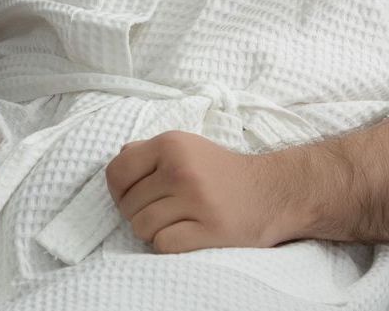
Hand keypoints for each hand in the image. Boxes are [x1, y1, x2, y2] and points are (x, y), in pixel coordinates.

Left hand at [106, 130, 293, 253]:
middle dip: (138, 213)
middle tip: (161, 211)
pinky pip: (164, 244)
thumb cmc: (221, 170)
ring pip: (143, 227)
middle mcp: (180, 168)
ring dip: (152, 232)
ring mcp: (196, 199)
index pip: (117, 173)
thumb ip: (149, 150)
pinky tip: (184, 235)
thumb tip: (121, 156)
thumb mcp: (186, 146)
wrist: (271, 191)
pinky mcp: (210, 228)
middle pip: (129, 205)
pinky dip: (168, 245)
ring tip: (173, 223)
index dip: (118, 191)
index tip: (133, 196)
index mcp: (170, 144)